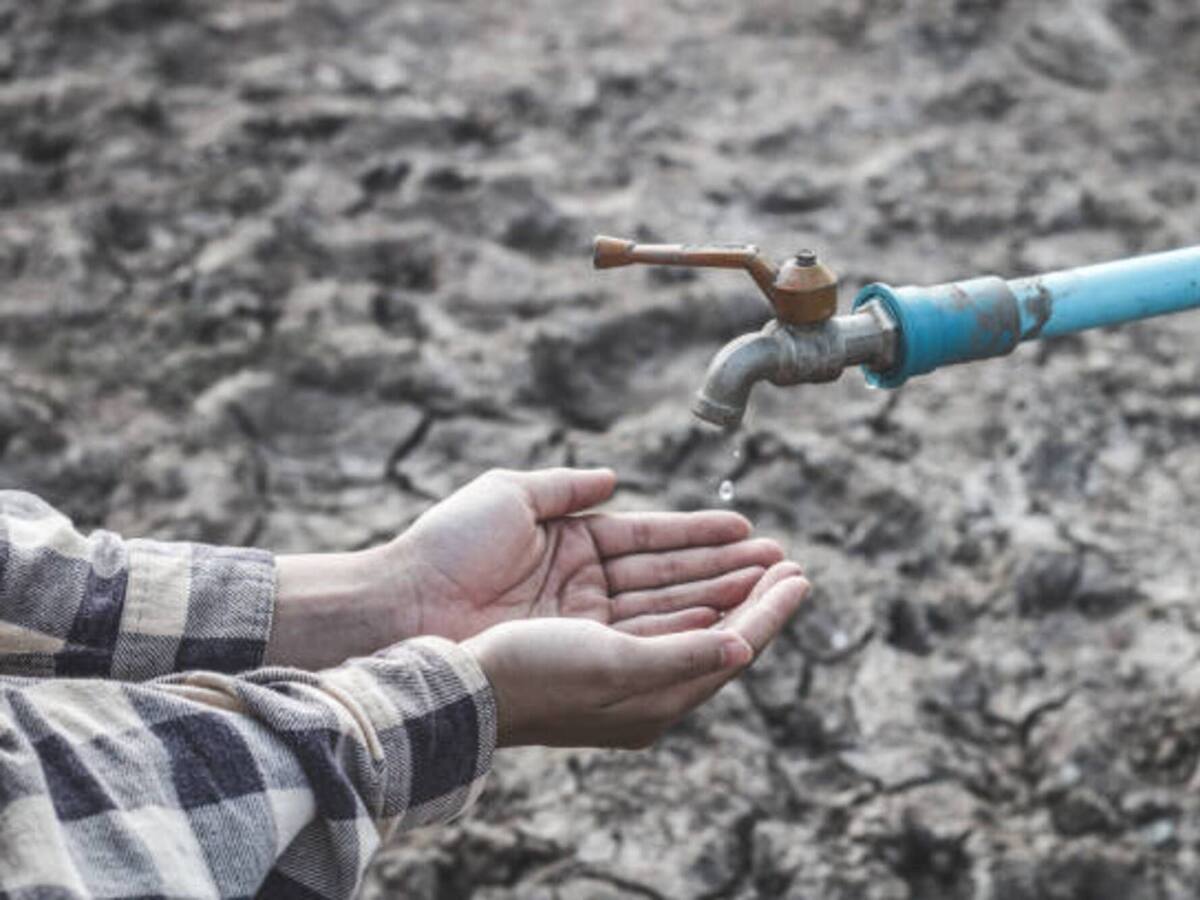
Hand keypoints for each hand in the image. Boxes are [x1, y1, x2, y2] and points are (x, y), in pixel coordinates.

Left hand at [385, 467, 782, 640]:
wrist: (402, 606)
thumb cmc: (446, 548)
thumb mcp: (511, 498)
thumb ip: (567, 487)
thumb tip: (613, 478)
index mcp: (574, 551)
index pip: (654, 542)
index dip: (702, 535)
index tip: (748, 528)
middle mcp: (588, 596)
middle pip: (676, 582)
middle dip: (732, 571)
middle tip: (785, 561)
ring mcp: (590, 631)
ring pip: (677, 613)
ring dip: (730, 599)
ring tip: (781, 583)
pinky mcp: (590, 664)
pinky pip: (658, 646)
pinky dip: (703, 634)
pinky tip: (743, 619)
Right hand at [463, 560, 809, 747]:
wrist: (459, 683)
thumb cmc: (534, 676)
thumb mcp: (616, 666)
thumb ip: (684, 656)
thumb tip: (744, 647)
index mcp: (655, 700)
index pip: (732, 646)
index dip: (769, 610)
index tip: (801, 575)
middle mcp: (642, 684)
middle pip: (715, 630)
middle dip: (753, 593)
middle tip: (788, 559)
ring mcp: (616, 661)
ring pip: (685, 614)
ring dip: (721, 583)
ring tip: (757, 554)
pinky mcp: (590, 639)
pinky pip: (652, 610)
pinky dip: (682, 589)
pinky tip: (697, 575)